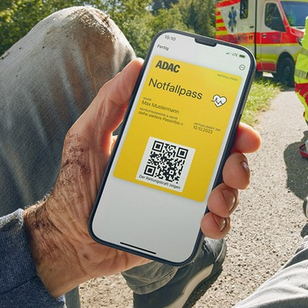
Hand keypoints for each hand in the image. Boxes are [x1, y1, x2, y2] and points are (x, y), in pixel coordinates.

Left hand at [23, 59, 261, 297]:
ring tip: (213, 199)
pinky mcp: (182, 228)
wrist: (67, 241)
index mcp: (167, 144)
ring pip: (228, 191)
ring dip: (231, 193)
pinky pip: (215, 225)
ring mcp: (185, 200)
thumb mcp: (87, 137)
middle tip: (232, 166)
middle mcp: (182, 170)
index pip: (207, 129)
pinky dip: (219, 223)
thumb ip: (109, 101)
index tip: (239, 126)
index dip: (231, 125)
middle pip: (227, 159)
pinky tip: (206, 222)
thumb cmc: (77, 187)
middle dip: (240, 161)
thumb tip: (136, 67)